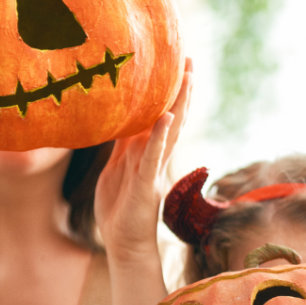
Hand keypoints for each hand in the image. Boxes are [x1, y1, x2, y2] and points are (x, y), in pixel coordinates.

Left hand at [94, 59, 191, 261]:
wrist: (124, 244)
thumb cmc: (119, 209)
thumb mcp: (115, 169)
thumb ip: (120, 146)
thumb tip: (118, 121)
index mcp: (146, 152)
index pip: (158, 115)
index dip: (166, 92)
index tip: (173, 65)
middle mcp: (155, 157)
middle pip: (172, 117)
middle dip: (181, 89)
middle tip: (189, 60)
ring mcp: (154, 169)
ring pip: (170, 131)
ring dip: (179, 104)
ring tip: (188, 78)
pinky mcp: (148, 184)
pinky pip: (153, 157)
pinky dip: (159, 137)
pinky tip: (165, 118)